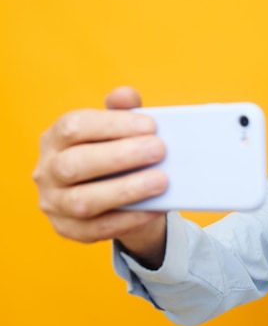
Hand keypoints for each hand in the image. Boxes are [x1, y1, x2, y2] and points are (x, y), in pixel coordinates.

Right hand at [33, 87, 167, 266]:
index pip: (74, 127)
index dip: (113, 125)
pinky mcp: (69, 230)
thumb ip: (122, 111)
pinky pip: (98, 229)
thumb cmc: (117, 155)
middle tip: (160, 150)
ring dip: (126, 190)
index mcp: (56, 138)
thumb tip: (126, 95)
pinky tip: (156, 207)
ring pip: (83, 201)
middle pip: (75, 164)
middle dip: (121, 157)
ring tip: (162, 181)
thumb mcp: (118, 131)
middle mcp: (47, 170)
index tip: (151, 125)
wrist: (117, 197)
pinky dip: (130, 218)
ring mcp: (54, 203)